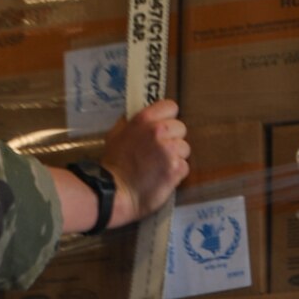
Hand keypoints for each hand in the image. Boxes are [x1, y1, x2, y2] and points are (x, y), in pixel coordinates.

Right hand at [101, 99, 189, 226]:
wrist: (115, 192)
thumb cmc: (113, 165)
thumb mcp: (115, 135)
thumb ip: (131, 123)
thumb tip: (139, 118)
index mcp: (144, 119)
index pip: (171, 107)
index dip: (168, 117)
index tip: (163, 128)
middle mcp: (159, 131)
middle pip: (181, 128)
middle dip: (173, 139)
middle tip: (160, 152)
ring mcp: (169, 150)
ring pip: (185, 148)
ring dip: (176, 157)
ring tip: (161, 167)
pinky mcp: (176, 168)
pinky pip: (185, 166)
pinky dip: (177, 173)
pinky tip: (164, 177)